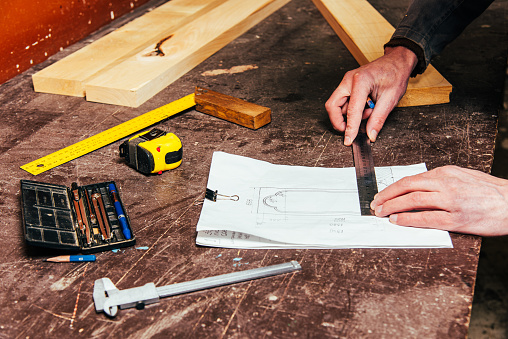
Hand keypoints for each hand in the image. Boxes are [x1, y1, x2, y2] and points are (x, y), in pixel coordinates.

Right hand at [325, 46, 417, 144]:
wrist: (397, 61)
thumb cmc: (396, 74)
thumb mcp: (390, 99)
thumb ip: (378, 118)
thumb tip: (370, 134)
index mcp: (360, 81)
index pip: (351, 110)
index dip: (350, 128)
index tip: (348, 140)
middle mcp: (349, 80)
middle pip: (333, 106)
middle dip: (339, 121)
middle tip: (350, 131)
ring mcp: (347, 82)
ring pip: (337, 105)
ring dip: (350, 114)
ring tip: (369, 112)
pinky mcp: (348, 85)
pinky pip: (343, 102)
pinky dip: (352, 109)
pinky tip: (366, 107)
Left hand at [370, 166, 507, 235]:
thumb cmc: (489, 191)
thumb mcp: (463, 176)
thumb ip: (440, 180)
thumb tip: (418, 187)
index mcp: (446, 172)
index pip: (411, 179)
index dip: (392, 188)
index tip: (381, 194)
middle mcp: (446, 184)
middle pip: (407, 188)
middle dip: (387, 196)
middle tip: (375, 204)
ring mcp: (451, 201)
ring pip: (413, 201)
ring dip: (393, 207)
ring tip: (381, 213)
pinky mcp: (457, 219)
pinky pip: (426, 218)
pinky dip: (409, 219)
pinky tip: (398, 221)